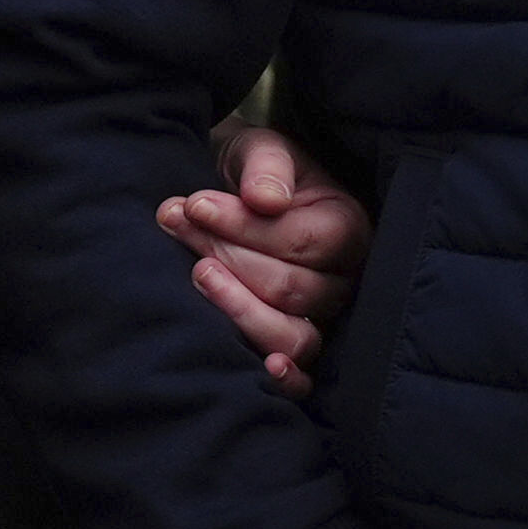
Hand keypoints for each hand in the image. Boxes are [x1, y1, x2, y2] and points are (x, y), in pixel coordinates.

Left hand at [159, 119, 370, 400]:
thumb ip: (266, 166)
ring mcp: (325, 320)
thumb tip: (265, 200)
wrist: (244, 198)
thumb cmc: (257, 175)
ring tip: (197, 274)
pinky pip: (303, 379)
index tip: (193, 205)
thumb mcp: (262, 149)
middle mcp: (345, 279)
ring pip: (293, 335)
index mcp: (348, 227)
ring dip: (237, 309)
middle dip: (226, 258)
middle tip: (179, 227)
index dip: (241, 227)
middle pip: (289, 289)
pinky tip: (256, 368)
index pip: (298, 241)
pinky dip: (284, 379)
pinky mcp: (301, 349)